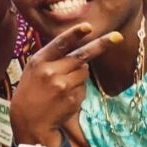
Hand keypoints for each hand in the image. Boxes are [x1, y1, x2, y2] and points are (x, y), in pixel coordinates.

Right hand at [10, 23, 120, 146]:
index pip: (59, 44)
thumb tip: (82, 59)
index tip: (87, 27)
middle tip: (117, 37)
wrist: (28, 119)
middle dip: (100, 46)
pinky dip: (78, 89)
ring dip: (79, 74)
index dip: (74, 34)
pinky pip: (83, 88)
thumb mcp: (33, 70)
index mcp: (39, 61)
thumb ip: (53, 60)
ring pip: (84, 72)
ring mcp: (62, 86)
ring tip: (63, 83)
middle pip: (81, 56)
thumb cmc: (31, 90)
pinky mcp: (72, 99)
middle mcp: (51, 71)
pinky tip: (64, 96)